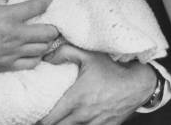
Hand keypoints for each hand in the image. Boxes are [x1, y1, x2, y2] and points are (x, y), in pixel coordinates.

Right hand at [0, 0, 58, 79]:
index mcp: (9, 17)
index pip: (38, 6)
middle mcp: (16, 36)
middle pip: (48, 32)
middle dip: (54, 25)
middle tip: (51, 20)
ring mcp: (12, 53)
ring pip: (42, 49)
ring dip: (47, 41)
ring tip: (45, 36)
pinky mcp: (6, 66)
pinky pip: (31, 64)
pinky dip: (37, 57)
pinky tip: (34, 52)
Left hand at [39, 45, 155, 124]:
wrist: (137, 84)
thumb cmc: (111, 69)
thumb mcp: (87, 55)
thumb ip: (64, 52)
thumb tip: (46, 58)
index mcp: (76, 99)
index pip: (49, 120)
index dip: (39, 120)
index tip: (33, 114)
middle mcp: (83, 116)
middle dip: (48, 124)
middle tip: (40, 118)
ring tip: (55, 120)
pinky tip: (73, 121)